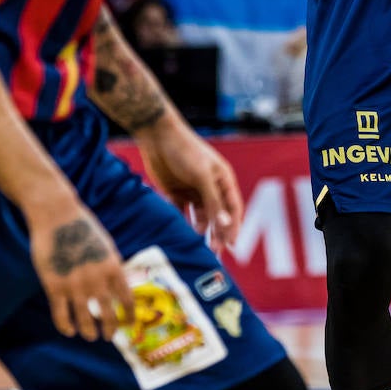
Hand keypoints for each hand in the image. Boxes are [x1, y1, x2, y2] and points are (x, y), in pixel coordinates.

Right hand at [27, 190, 133, 341]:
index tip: (128, 325)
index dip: (128, 316)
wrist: (56, 215)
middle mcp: (97, 280)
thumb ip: (112, 267)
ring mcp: (75, 285)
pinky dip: (66, 326)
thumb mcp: (106, 245)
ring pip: (85, 321)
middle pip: (108, 315)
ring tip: (89, 335)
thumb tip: (118, 287)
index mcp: (113, 267)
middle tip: (107, 336)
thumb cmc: (82, 227)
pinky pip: (61, 316)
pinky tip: (69, 330)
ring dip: (88, 332)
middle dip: (109, 330)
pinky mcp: (54, 287)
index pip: (126, 299)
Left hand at [138, 119, 242, 251]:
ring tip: (196, 246)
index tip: (231, 246)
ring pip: (200, 217)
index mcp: (222, 180)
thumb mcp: (202, 175)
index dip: (233, 226)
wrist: (157, 136)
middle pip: (217, 216)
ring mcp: (192, 191)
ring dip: (200, 231)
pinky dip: (182, 224)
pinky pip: (181, 213)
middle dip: (217, 234)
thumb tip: (225, 225)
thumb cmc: (185, 150)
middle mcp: (210, 187)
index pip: (233, 208)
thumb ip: (213, 201)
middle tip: (213, 253)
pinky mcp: (175, 193)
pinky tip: (180, 234)